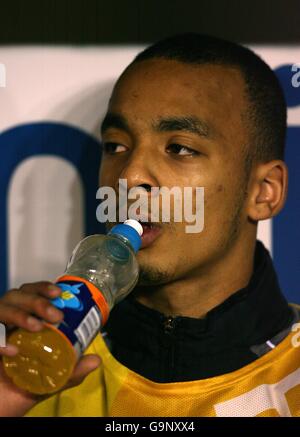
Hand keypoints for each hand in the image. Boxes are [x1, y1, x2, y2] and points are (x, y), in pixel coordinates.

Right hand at [0, 282, 100, 415]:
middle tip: (56, 316)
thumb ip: (74, 369)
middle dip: (37, 301)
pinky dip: (0, 341)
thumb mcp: (55, 376)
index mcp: (25, 318)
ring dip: (20, 314)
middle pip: (16, 296)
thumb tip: (96, 360)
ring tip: (37, 326)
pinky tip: (12, 350)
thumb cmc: (29, 382)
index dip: (43, 288)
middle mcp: (7, 320)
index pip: (31, 293)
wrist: (6, 403)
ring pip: (1, 308)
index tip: (59, 293)